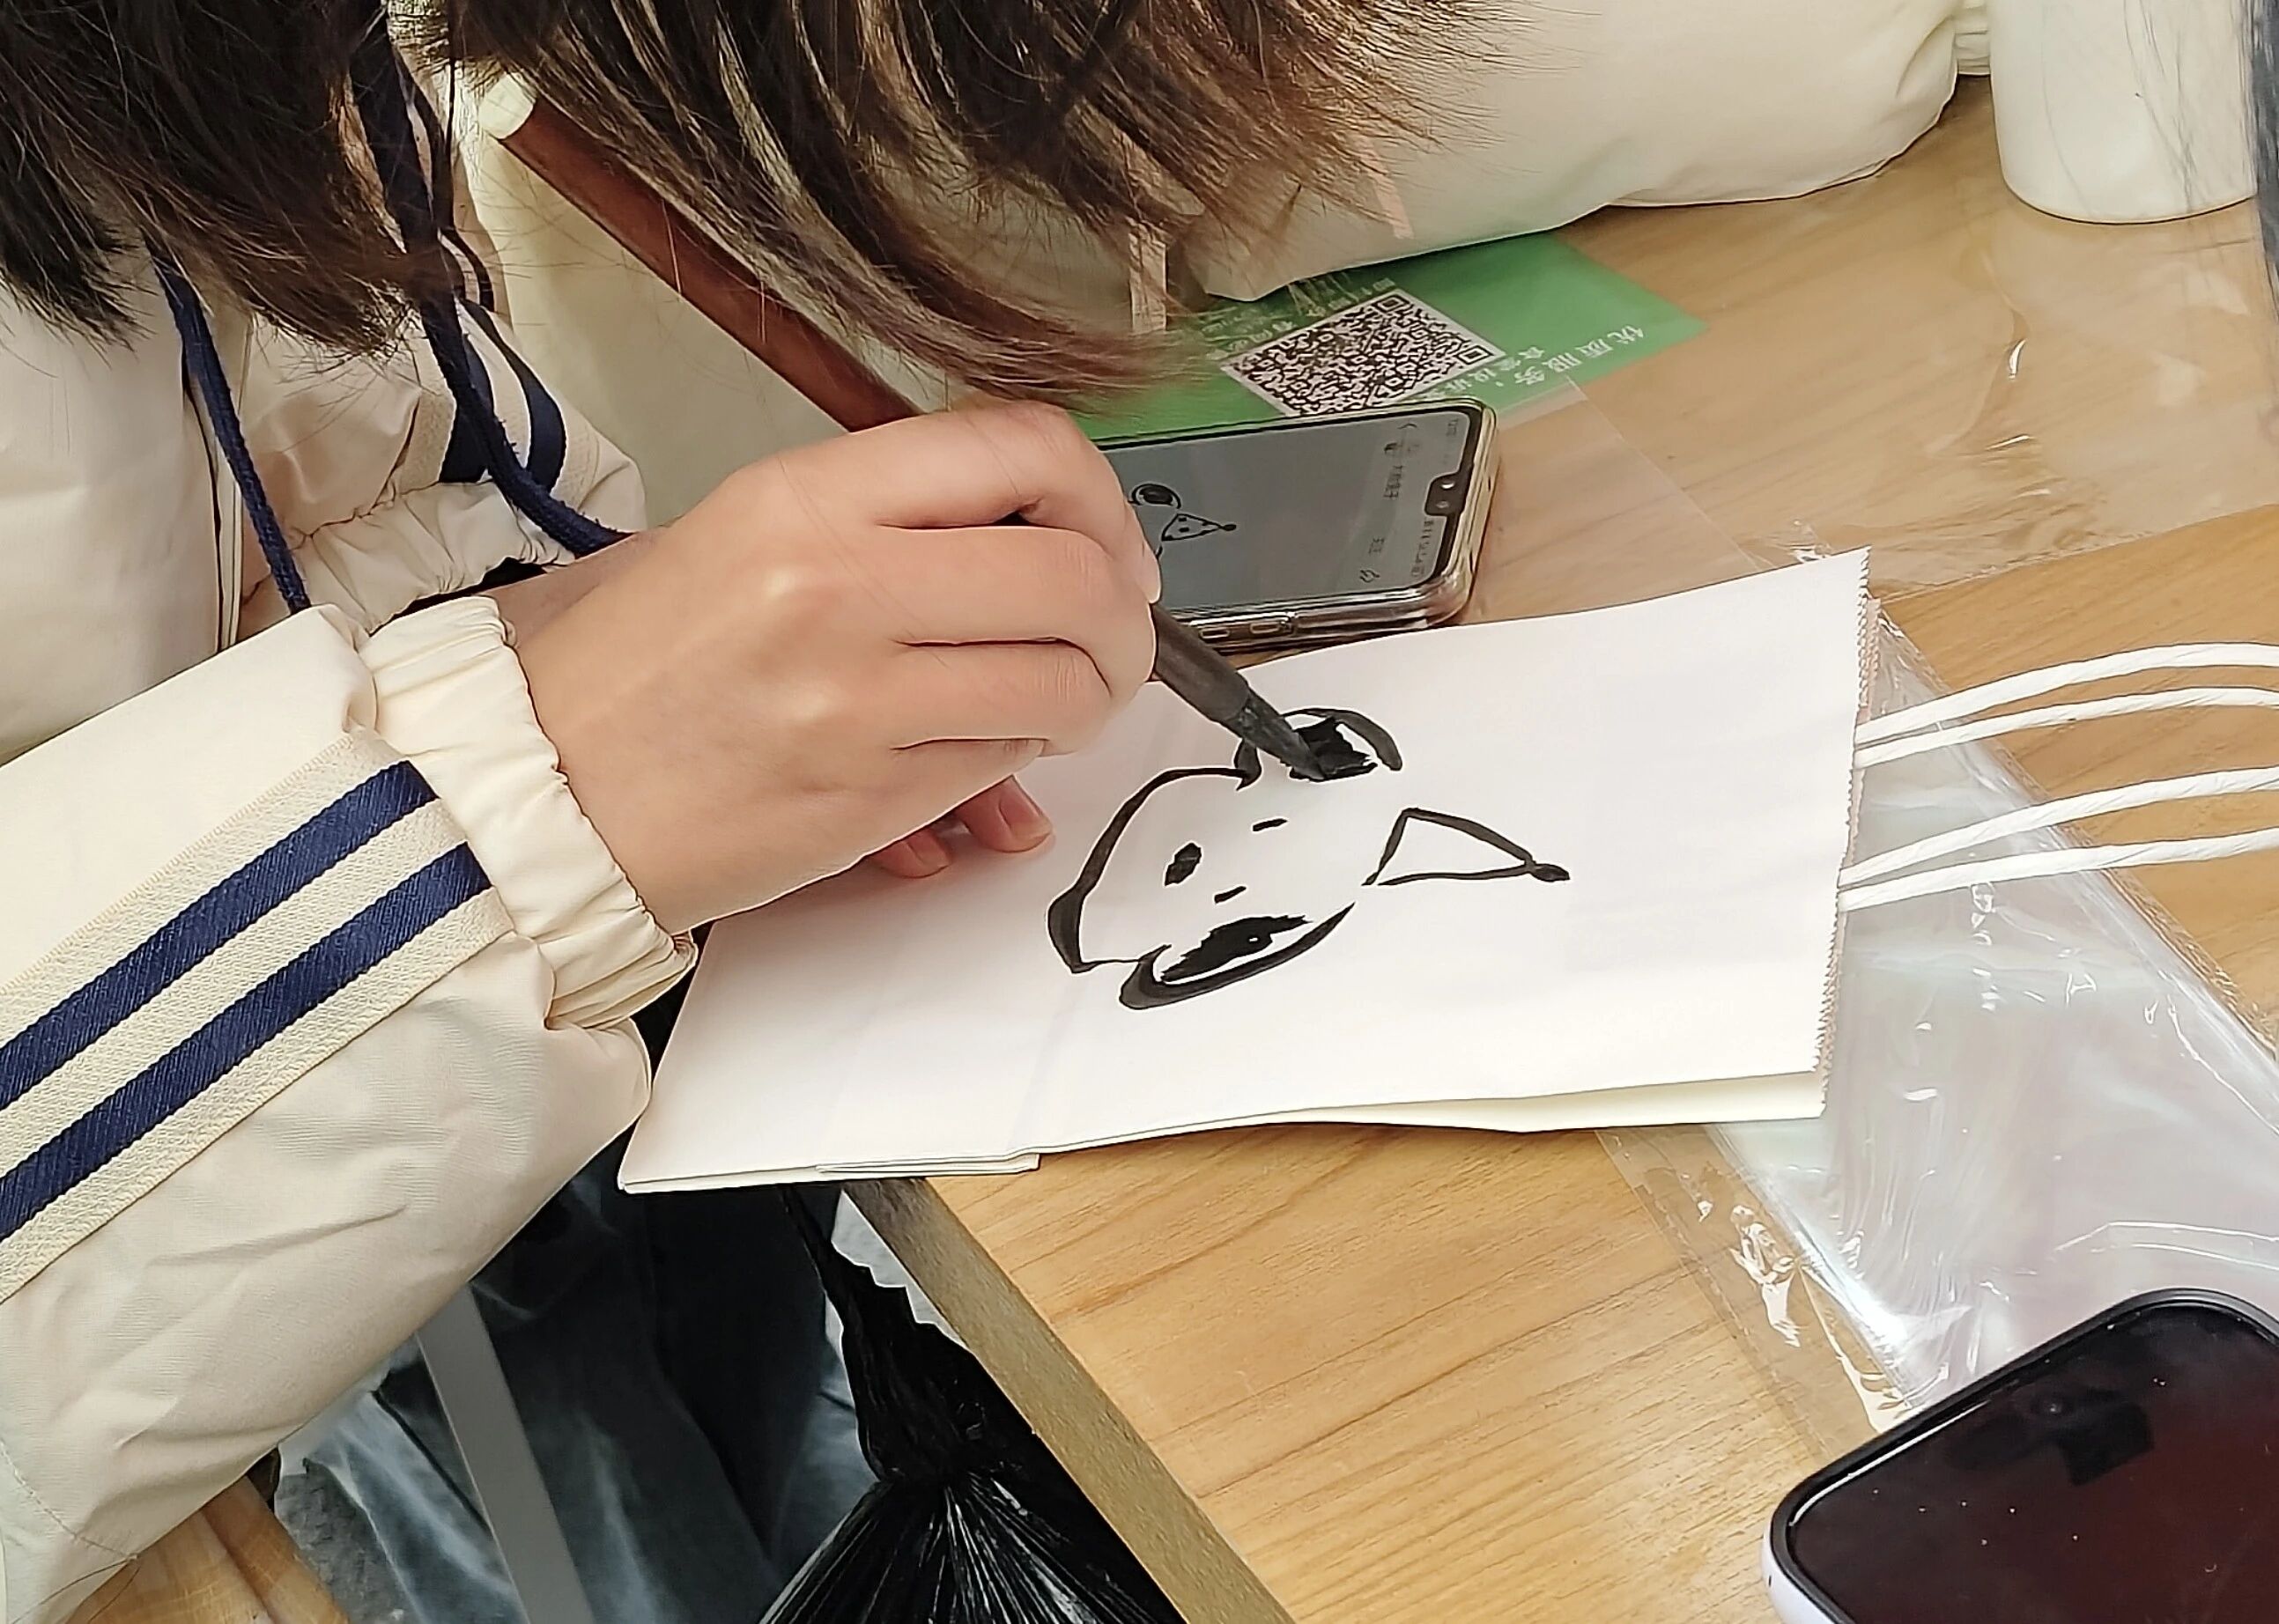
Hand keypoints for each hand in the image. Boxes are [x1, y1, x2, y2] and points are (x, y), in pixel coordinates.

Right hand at [514, 405, 1158, 931]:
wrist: (534, 791)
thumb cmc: (630, 665)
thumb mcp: (740, 535)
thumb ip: (887, 522)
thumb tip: (1039, 534)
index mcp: (808, 495)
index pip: (1022, 447)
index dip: (1099, 496)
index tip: (1104, 542)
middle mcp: (840, 582)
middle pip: (1074, 573)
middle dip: (1125, 616)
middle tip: (1112, 638)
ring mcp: (857, 697)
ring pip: (1063, 682)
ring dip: (1091, 698)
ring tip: (1062, 702)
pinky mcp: (866, 798)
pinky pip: (1003, 763)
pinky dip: (1022, 759)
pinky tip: (987, 754)